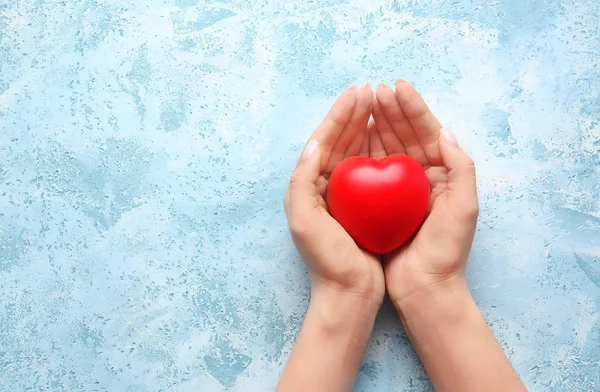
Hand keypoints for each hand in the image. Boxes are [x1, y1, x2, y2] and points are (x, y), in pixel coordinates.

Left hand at [284, 84, 384, 307]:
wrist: (349, 293)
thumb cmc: (326, 259)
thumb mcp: (304, 220)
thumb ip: (303, 180)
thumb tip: (314, 143)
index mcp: (307, 186)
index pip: (323, 142)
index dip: (338, 116)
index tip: (356, 93)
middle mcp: (324, 187)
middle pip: (340, 142)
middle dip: (353, 115)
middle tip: (369, 91)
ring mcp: (346, 196)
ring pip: (356, 152)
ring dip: (366, 127)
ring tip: (379, 104)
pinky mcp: (365, 206)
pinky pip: (372, 171)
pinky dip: (379, 151)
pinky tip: (390, 138)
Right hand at [369, 80, 478, 310]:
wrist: (424, 287)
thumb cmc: (446, 249)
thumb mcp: (464, 207)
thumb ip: (461, 167)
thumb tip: (444, 131)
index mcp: (443, 174)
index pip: (427, 133)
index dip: (413, 108)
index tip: (398, 86)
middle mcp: (421, 178)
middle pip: (406, 136)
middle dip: (392, 111)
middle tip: (375, 90)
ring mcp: (398, 189)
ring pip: (387, 148)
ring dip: (377, 124)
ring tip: (364, 103)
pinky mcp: (380, 202)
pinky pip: (371, 170)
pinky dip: (365, 150)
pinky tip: (355, 135)